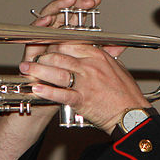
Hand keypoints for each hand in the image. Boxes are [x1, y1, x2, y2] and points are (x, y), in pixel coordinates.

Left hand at [19, 41, 149, 134]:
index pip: (70, 43)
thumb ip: (106, 57)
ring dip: (38, 71)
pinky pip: (61, 93)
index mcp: (98, 56)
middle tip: (33, 60)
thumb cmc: (127, 95)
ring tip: (27, 70)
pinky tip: (36, 89)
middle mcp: (90, 67)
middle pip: (60, 55)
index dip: (55, 45)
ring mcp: (86, 83)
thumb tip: (98, 50)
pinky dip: (47, 91)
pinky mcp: (82, 100)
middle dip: (43, 57)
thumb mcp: (117, 68)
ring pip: (57, 72)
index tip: (47, 48)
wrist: (132, 116)